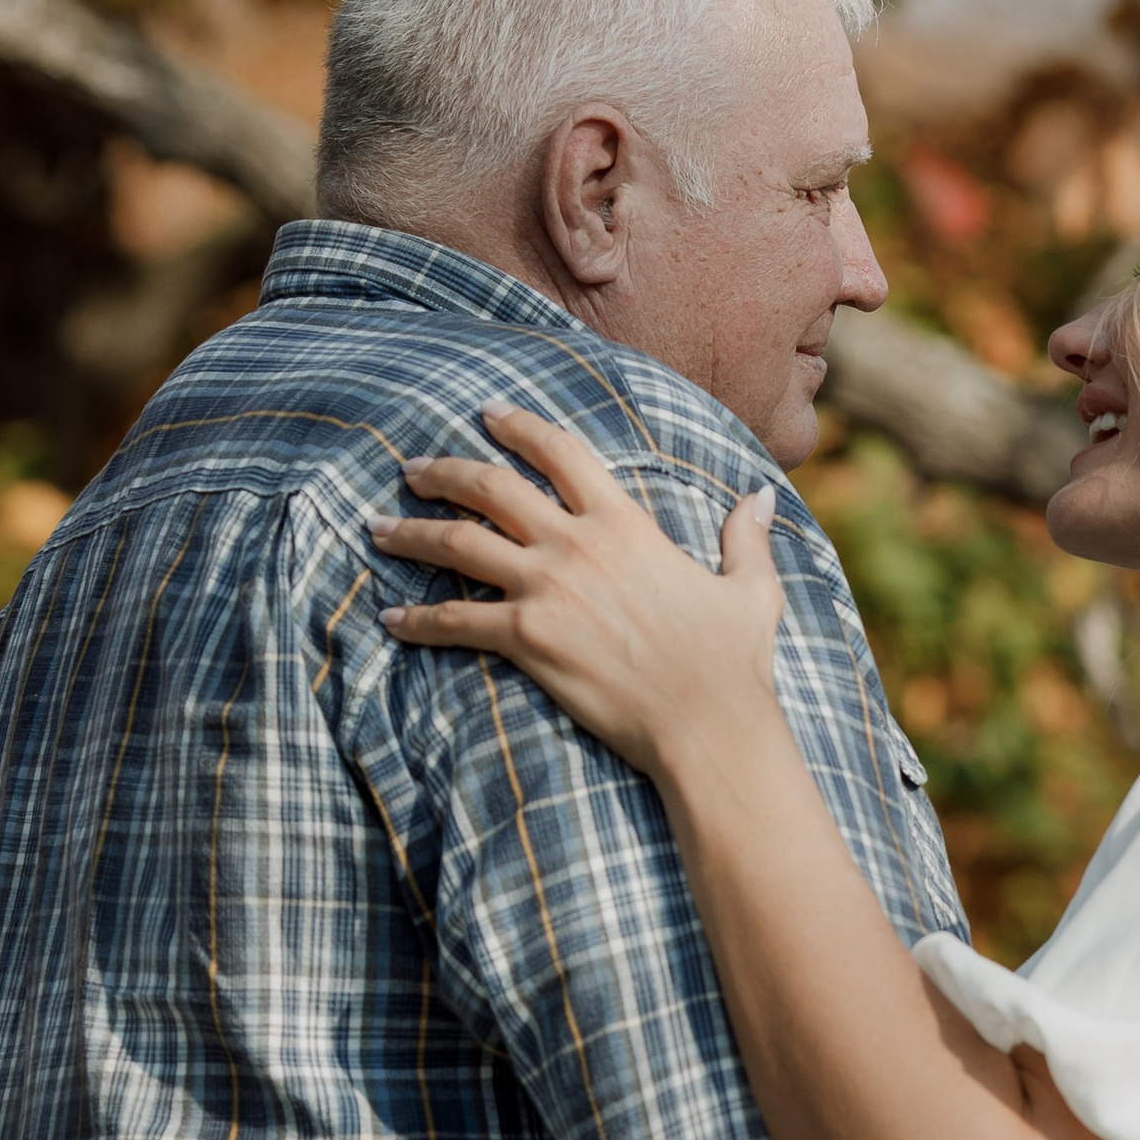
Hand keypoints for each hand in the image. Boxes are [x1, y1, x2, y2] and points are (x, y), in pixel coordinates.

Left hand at [371, 405, 784, 782]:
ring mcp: (547, 590)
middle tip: (412, 469)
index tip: (487, 414)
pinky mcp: (527, 639)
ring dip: (410, 532)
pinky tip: (391, 619)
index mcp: (625, 523)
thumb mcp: (752, 590)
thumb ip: (746, 537)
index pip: (560, 452)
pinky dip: (417, 620)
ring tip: (379, 528)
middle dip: (443, 472)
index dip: (518, 425)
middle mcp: (577, 545)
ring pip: (456, 544)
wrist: (709, 724)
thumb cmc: (734, 662)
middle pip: (490, 487)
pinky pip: (453, 622)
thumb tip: (761, 495)